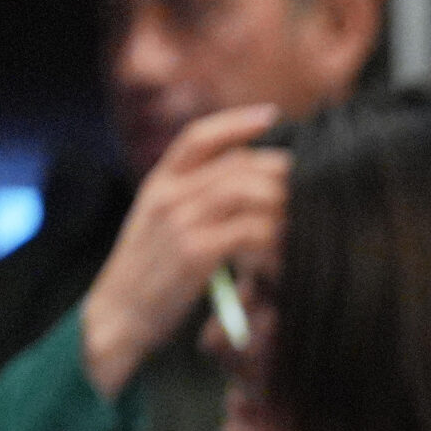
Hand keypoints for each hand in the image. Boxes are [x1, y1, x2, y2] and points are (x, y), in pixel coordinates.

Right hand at [81, 104, 287, 398]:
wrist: (117, 315)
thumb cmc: (152, 274)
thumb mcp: (164, 226)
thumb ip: (197, 202)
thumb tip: (253, 186)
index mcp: (159, 184)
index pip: (197, 138)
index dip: (235, 122)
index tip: (272, 115)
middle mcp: (167, 195)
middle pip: (236, 165)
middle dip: (280, 173)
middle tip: (312, 185)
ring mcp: (179, 222)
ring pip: (247, 193)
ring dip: (283, 205)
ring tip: (304, 221)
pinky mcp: (194, 252)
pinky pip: (250, 232)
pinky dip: (275, 240)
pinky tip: (285, 253)